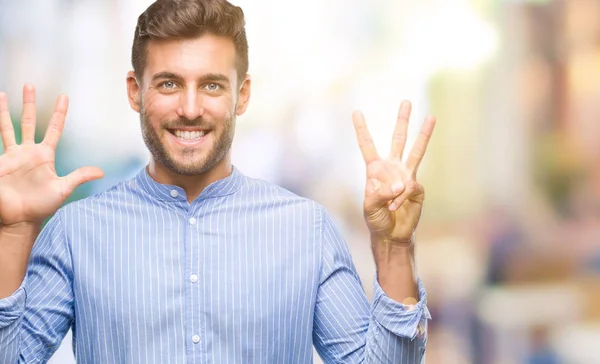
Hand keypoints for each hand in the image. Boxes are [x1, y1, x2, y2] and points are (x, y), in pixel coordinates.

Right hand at [0, 85, 103, 227]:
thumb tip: (101, 172)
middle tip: (30, 85)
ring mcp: (12, 155)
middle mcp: (28, 151)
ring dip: (4, 110)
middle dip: (29, 103)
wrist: (19, 219)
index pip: (54, 129)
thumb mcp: (63, 189)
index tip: (63, 97)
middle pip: (28, 121)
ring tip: (3, 93)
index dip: (59, 113)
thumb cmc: (40, 206)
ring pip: (7, 127)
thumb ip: (79, 177)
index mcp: (45, 155)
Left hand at [353, 101, 435, 245]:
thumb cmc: (376, 220)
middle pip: (397, 140)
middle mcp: (392, 168)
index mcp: (374, 170)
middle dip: (402, 121)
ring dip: (423, 134)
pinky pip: (409, 188)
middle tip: (406, 101)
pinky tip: (394, 207)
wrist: (391, 235)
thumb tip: (401, 183)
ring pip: (416, 151)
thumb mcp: (369, 206)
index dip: (362, 129)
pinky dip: (400, 198)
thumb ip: (380, 193)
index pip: (367, 145)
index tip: (356, 112)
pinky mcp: (417, 188)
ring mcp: (406, 176)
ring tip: (432, 116)